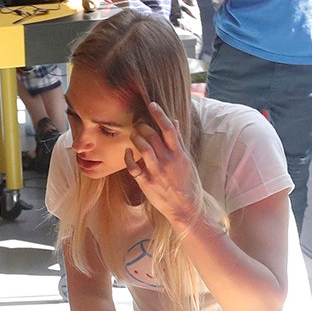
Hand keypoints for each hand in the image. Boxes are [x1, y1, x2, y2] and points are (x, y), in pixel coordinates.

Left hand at [123, 101, 196, 223]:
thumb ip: (177, 140)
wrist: (182, 205)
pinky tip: (127, 152)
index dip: (160, 115)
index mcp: (178, 154)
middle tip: (138, 124)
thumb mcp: (185, 159)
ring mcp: (156, 172)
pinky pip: (134, 168)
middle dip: (143, 127)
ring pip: (143, 149)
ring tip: (133, 135)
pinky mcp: (146, 182)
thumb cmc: (184, 180)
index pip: (169, 130)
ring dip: (136, 138)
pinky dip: (128, 158)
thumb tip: (174, 121)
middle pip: (153, 137)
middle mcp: (167, 161)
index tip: (152, 105)